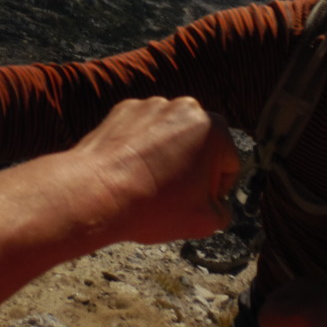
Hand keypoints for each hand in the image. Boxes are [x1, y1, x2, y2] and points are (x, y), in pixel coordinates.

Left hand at [69, 96, 240, 244]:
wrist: (96, 193)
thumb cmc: (154, 206)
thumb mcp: (205, 222)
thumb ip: (224, 211)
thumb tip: (217, 205)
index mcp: (214, 129)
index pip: (229, 164)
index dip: (216, 190)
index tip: (194, 202)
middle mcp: (186, 108)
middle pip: (200, 145)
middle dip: (191, 168)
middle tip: (171, 194)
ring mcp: (152, 105)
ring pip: (170, 135)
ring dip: (166, 156)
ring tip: (147, 184)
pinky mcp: (124, 109)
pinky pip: (142, 130)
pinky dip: (140, 147)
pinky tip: (129, 170)